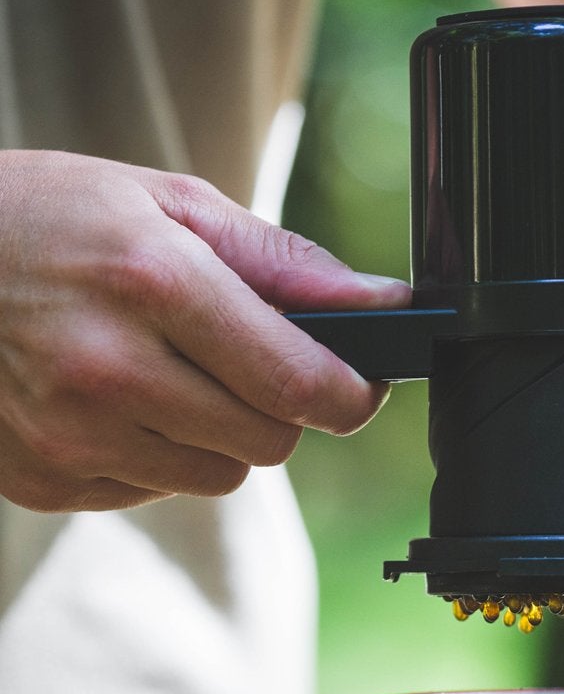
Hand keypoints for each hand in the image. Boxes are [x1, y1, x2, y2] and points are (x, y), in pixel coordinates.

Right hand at [0, 150, 409, 511]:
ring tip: (165, 371)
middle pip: (272, 441)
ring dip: (220, 431)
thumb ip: (286, 261)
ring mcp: (72, 437)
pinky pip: (160, 489)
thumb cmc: (52, 219)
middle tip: (245, 360)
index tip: (364, 385)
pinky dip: (160, 453)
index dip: (353, 395)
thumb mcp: (170, 204)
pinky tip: (113, 400)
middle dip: (280, 405)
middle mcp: (109, 371)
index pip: (300, 383)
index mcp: (153, 285)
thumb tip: (385, 302)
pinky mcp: (48, 481)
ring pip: (222, 473)